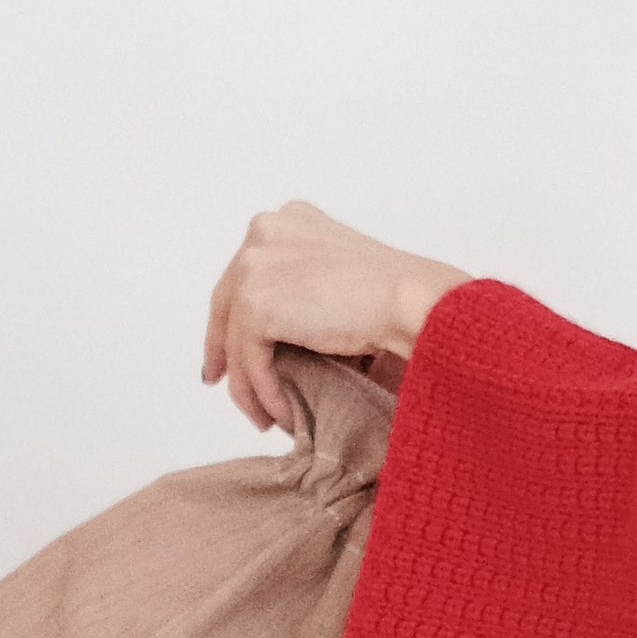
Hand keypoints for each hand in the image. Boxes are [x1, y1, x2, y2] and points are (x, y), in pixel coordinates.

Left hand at [203, 201, 464, 430]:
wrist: (411, 301)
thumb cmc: (400, 296)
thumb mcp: (343, 277)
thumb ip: (306, 288)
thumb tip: (283, 334)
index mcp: (288, 220)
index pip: (247, 274)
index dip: (234, 315)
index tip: (230, 350)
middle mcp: (265, 233)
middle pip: (228, 302)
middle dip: (226, 349)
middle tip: (225, 383)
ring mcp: (255, 266)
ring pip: (235, 338)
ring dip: (248, 384)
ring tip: (264, 416)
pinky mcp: (255, 304)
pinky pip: (249, 361)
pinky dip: (263, 392)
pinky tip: (283, 413)